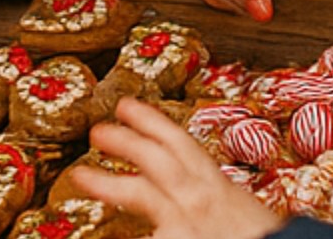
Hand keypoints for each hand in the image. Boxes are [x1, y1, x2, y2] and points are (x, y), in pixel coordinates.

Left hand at [69, 99, 277, 238]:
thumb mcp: (250, 217)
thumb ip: (222, 205)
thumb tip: (206, 205)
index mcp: (218, 187)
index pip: (180, 142)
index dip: (150, 121)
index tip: (128, 107)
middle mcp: (199, 197)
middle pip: (154, 157)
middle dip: (124, 139)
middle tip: (98, 130)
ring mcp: (183, 221)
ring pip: (138, 192)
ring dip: (106, 181)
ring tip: (82, 175)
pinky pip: (142, 235)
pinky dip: (121, 237)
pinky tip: (97, 235)